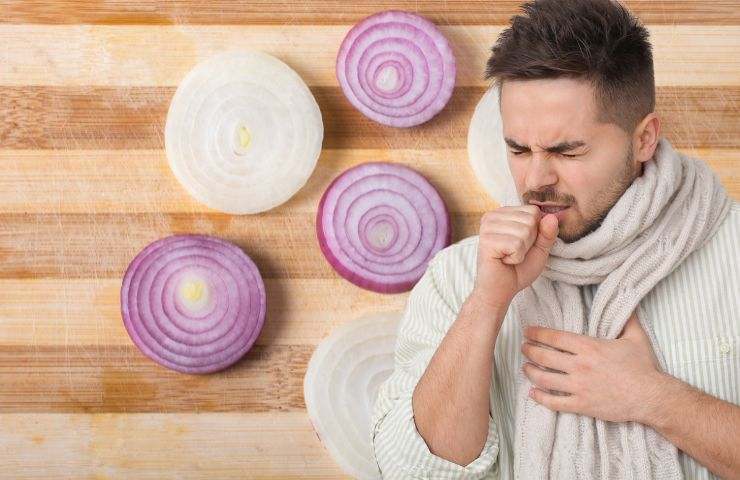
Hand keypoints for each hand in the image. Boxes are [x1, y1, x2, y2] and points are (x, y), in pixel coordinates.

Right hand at [472, 205, 558, 307]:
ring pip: (524, 231)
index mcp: (503, 213)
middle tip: (514, 252)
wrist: (500, 290)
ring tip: (508, 256)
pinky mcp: (486, 241)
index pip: (534, 211)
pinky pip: (516, 244)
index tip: (521, 244)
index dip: (536, 232)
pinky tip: (503, 261)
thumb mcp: (539, 249)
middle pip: (530, 220)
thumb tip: (552, 217)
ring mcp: (487, 227)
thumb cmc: (518, 269)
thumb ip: (547, 233)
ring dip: (522, 251)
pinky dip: (515, 258)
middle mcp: (492, 216)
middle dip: (529, 241)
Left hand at [520, 311, 665, 423]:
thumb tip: (627, 300)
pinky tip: (532, 393)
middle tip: (523, 347)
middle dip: (529, 350)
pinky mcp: (581, 405)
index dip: (537, 333)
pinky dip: (540, 398)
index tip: (528, 331)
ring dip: (530, 372)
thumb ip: (627, 318)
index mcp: (588, 347)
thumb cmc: (644, 367)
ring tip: (525, 367)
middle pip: (543, 356)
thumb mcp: (636, 337)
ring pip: (544, 379)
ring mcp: (578, 386)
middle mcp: (579, 365)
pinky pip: (554, 402)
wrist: (651, 397)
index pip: (554, 337)